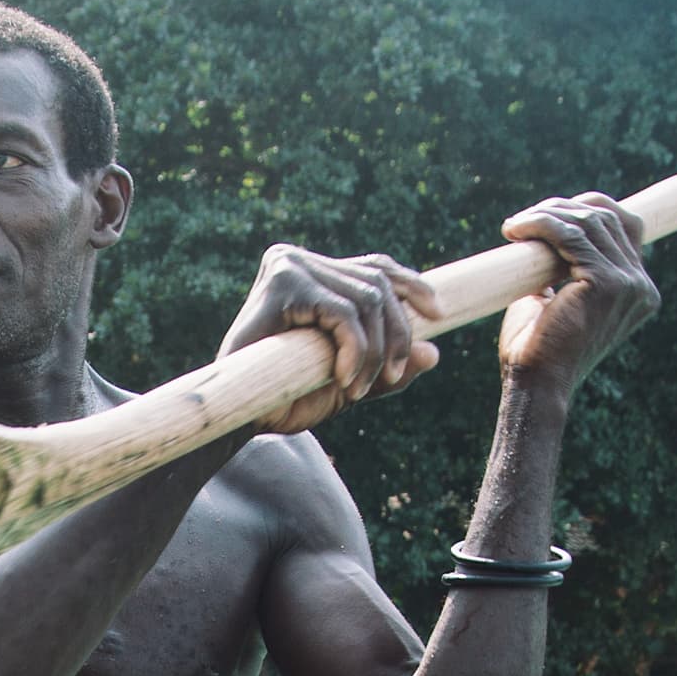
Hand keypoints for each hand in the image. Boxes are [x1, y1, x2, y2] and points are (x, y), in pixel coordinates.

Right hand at [221, 246, 443, 433]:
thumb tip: (434, 352)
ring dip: (374, 351)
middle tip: (391, 377)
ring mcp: (289, 265)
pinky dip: (354, 349)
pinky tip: (344, 378)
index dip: (410, 285)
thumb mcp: (349, 381)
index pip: (374, 268)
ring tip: (358, 389)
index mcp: (313, 272)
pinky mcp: (283, 283)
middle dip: (396, 334)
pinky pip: (342, 313)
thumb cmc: (285, 398)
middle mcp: (298, 259)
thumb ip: (387, 368)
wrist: (238, 416)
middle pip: (376, 284)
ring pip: (367, 299)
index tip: (437, 313)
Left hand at [494, 195, 655, 394]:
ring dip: (548, 214)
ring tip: (515, 225)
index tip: (547, 214)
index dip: (587, 209)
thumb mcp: (558, 298)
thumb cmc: (537, 348)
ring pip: (590, 222)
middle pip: (609, 217)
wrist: (535, 385)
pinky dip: (542, 225)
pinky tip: (516, 229)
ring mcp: (629, 284)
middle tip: (525, 220)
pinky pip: (571, 236)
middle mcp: (641, 286)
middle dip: (564, 209)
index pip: (624, 226)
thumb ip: (565, 265)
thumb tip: (549, 229)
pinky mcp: (607, 283)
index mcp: (637, 291)